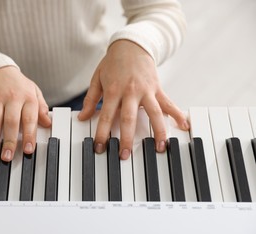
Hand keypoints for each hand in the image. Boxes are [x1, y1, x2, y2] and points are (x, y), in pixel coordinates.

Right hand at [0, 66, 50, 164]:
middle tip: (7, 158)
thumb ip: (41, 108)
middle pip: (10, 123)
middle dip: (9, 142)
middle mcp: (12, 98)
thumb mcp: (33, 92)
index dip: (29, 135)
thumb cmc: (17, 84)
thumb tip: (48, 123)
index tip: (29, 150)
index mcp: (27, 98)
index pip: (29, 119)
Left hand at [78, 40, 188, 159]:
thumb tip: (82, 117)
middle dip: (127, 138)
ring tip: (160, 148)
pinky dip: (177, 113)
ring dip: (157, 131)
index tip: (99, 148)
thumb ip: (90, 99)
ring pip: (154, 113)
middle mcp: (130, 92)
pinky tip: (184, 125)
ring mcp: (146, 90)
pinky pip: (168, 103)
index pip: (106, 116)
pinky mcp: (157, 88)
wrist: (132, 44)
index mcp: (113, 90)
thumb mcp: (97, 78)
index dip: (102, 133)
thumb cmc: (112, 63)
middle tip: (125, 155)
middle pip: (129, 118)